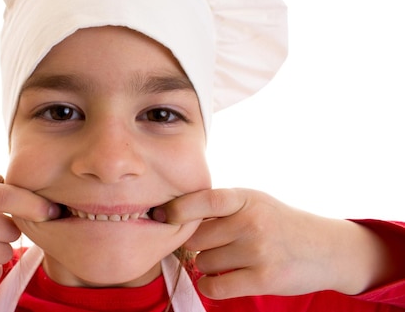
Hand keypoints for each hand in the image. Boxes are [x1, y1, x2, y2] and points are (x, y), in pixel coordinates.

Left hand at [153, 188, 393, 298]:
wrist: (326, 249)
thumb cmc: (278, 222)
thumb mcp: (253, 202)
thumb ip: (219, 206)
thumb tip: (170, 214)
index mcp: (245, 198)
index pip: (204, 200)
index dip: (177, 209)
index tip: (159, 215)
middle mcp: (251, 222)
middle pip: (196, 237)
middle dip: (195, 243)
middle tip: (209, 245)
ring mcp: (258, 251)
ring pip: (204, 262)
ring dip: (207, 265)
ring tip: (228, 259)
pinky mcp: (264, 279)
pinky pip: (215, 286)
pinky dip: (210, 286)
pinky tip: (218, 280)